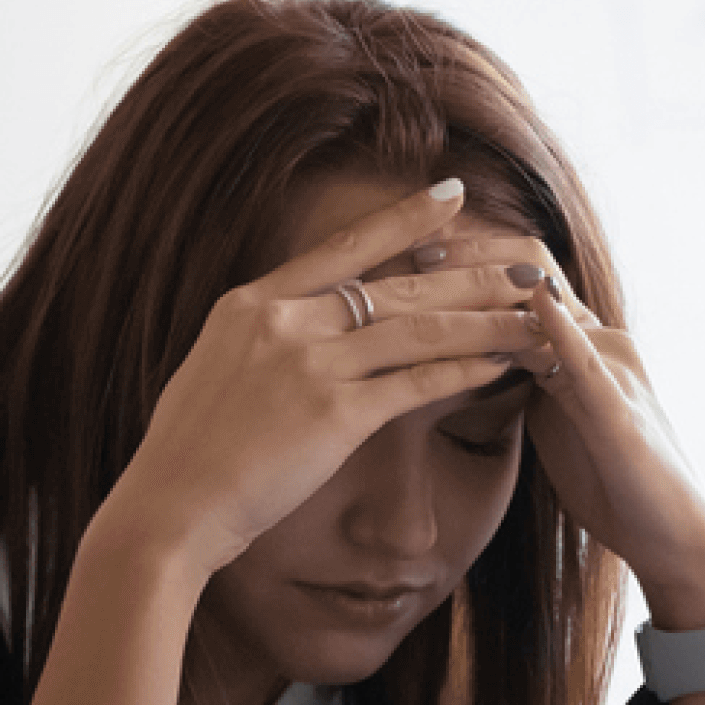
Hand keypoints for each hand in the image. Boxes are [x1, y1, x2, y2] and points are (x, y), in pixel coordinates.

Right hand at [97, 179, 542, 576]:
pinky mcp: (333, 415)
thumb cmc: (186, 455)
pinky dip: (464, 371)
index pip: (343, 247)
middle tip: (528, 261)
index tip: (453, 196)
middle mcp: (283, 321)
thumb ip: (259, 342)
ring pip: (420, 328)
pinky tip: (502, 365)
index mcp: (251, 303)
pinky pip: (415, 383)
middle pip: (398, 285)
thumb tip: (286, 328)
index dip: (404, 219)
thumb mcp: (214, 370)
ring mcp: (309, 365)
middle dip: (473, 273)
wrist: (168, 508)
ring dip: (486, 320)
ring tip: (536, 313)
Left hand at [414, 235, 704, 627]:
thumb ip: (528, 378)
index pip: (523, 276)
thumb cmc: (612, 478)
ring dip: (492, 281)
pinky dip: (558, 331)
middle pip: (532, 271)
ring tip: (441, 265)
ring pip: (552, 306)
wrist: (672, 533)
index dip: (468, 257)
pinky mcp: (619, 412)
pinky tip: (534, 308)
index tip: (410, 249)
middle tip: (409, 247)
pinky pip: (585, 363)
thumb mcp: (556, 415)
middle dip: (468, 255)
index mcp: (582, 343)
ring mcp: (613, 371)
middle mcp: (601, 341)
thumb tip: (478, 358)